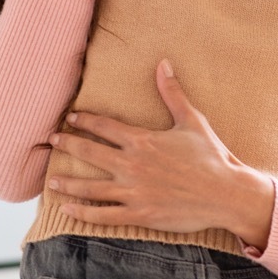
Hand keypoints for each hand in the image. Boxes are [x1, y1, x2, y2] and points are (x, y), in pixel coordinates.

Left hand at [46, 61, 275, 247]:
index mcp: (142, 140)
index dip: (85, 120)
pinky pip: (104, 215)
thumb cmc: (211, 156)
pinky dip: (82, 213)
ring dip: (68, 182)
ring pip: (91, 187)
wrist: (226, 193)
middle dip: (69, 145)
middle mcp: (132, 165)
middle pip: (90, 153)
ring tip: (51, 180)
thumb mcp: (192, 120)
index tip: (71, 118)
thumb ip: (172, 93)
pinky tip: (67, 210)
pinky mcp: (139, 214)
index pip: (104, 126)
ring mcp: (133, 191)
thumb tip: (163, 63)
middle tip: (53, 141)